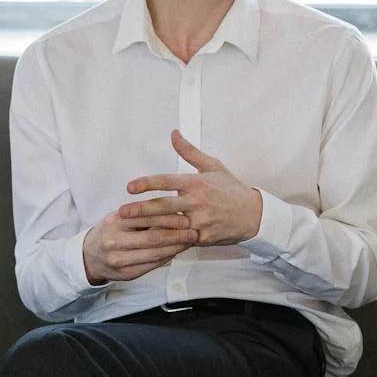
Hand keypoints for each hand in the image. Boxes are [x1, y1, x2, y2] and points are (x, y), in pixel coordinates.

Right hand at [82, 205, 193, 283]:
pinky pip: (152, 265)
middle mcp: (115, 241)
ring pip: (155, 253)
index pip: (146, 218)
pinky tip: (177, 252)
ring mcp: (120, 259)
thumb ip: (141, 215)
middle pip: (153, 237)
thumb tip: (173, 213)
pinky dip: (168, 258)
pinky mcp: (126, 274)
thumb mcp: (119, 218)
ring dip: (176, 248)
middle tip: (193, 231)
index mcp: (115, 222)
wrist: (89, 256)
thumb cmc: (110, 232)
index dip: (168, 218)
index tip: (185, 217)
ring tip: (189, 242)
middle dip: (177, 235)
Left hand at [115, 131, 265, 249]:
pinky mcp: (203, 237)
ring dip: (148, 227)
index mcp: (197, 182)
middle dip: (141, 210)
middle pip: (164, 205)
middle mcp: (198, 202)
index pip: (167, 181)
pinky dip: (165, 241)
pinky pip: (180, 239)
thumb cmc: (232, 190)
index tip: (130, 187)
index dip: (147, 183)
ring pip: (170, 225)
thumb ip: (189, 151)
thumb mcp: (213, 166)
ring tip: (129, 228)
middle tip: (122, 211)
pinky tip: (149, 242)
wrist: (254, 215)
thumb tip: (174, 134)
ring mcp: (201, 221)